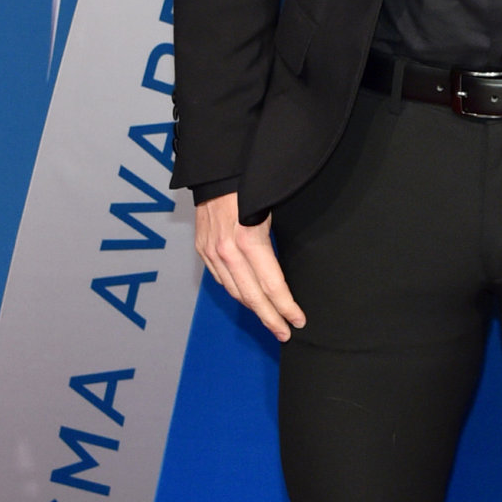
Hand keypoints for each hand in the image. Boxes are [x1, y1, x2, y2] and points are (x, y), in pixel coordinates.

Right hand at [194, 194, 305, 342]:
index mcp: (248, 240)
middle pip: (252, 297)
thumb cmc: (250, 184)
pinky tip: (248, 299)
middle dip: (271, 318)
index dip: (286, 306)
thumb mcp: (270, 210)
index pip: (271, 285)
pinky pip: (221, 279)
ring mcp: (211, 251)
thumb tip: (286, 274)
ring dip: (254, 308)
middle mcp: (226, 251)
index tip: (299, 319)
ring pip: (234, 291)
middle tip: (285, 333)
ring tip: (271, 320)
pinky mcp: (202, 249)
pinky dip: (236, 292)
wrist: (215, 169)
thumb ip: (274, 243)